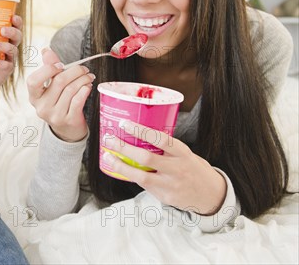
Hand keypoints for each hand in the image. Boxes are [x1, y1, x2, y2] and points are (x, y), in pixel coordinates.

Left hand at [0, 15, 23, 93]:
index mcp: (3, 37)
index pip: (14, 26)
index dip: (17, 20)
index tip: (13, 15)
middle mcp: (9, 46)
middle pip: (18, 36)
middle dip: (13, 31)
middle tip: (2, 29)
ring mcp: (9, 59)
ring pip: (14, 50)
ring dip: (6, 46)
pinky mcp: (6, 70)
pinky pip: (8, 65)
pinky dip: (2, 63)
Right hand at [26, 48, 93, 141]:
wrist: (67, 129)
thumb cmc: (58, 102)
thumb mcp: (50, 87)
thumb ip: (48, 68)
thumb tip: (46, 50)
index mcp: (34, 96)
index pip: (33, 81)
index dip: (47, 70)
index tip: (61, 65)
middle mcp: (42, 107)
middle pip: (59, 82)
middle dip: (74, 71)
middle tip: (84, 69)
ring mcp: (54, 115)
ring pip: (71, 90)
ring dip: (83, 79)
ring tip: (88, 76)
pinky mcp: (68, 120)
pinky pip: (78, 100)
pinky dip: (85, 90)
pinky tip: (87, 86)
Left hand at [102, 120, 226, 214]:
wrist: (212, 195)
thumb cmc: (194, 169)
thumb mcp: (186, 154)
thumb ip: (167, 147)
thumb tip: (141, 132)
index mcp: (183, 153)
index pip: (160, 139)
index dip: (140, 131)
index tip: (124, 123)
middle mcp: (177, 169)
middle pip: (146, 158)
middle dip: (124, 148)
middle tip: (109, 138)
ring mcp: (171, 185)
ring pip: (140, 176)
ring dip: (120, 166)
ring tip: (108, 156)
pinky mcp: (165, 197)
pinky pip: (144, 186)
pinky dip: (131, 177)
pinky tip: (121, 169)